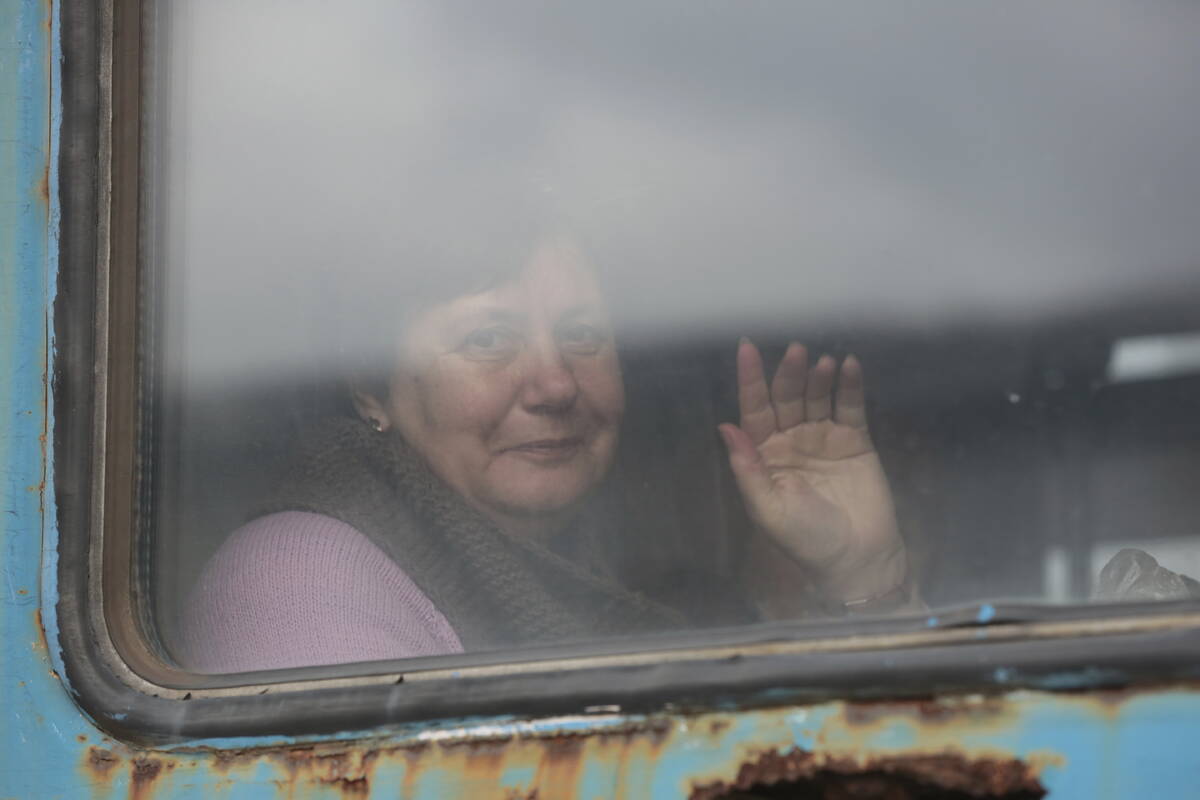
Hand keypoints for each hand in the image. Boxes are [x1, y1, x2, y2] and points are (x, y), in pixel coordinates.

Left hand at [718, 339, 907, 604]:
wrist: (856, 558)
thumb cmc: (806, 539)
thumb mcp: (768, 508)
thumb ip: (748, 469)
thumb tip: (725, 426)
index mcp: (764, 454)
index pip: (754, 409)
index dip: (750, 380)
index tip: (747, 348)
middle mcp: (790, 440)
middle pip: (786, 397)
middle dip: (788, 374)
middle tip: (796, 351)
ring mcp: (823, 437)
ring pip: (817, 397)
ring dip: (818, 376)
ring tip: (823, 362)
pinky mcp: (855, 440)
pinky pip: (850, 407)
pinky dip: (850, 386)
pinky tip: (850, 366)